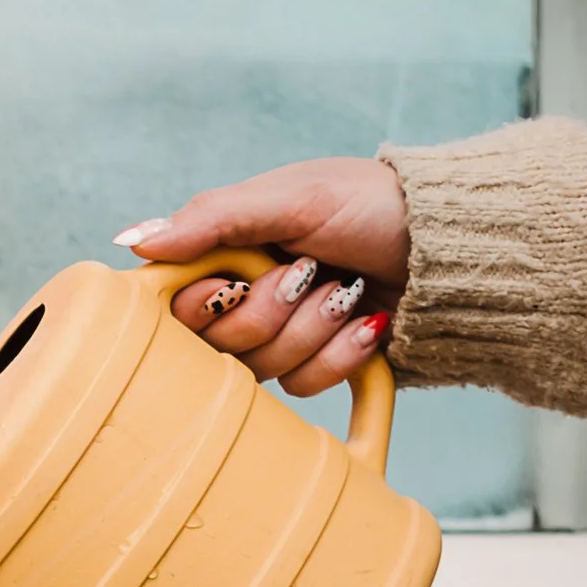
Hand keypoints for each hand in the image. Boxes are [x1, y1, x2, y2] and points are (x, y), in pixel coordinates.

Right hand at [113, 157, 408, 396]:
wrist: (455, 244)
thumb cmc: (372, 204)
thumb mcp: (290, 197)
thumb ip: (209, 218)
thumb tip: (131, 242)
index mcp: (226, 255)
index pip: (176, 305)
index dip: (206, 303)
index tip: (238, 280)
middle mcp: (245, 298)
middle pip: (216, 346)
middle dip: (271, 313)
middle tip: (309, 274)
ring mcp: (282, 336)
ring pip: (261, 370)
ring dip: (313, 330)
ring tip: (349, 292)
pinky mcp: (319, 366)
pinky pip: (304, 388)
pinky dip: (340, 356)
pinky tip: (368, 324)